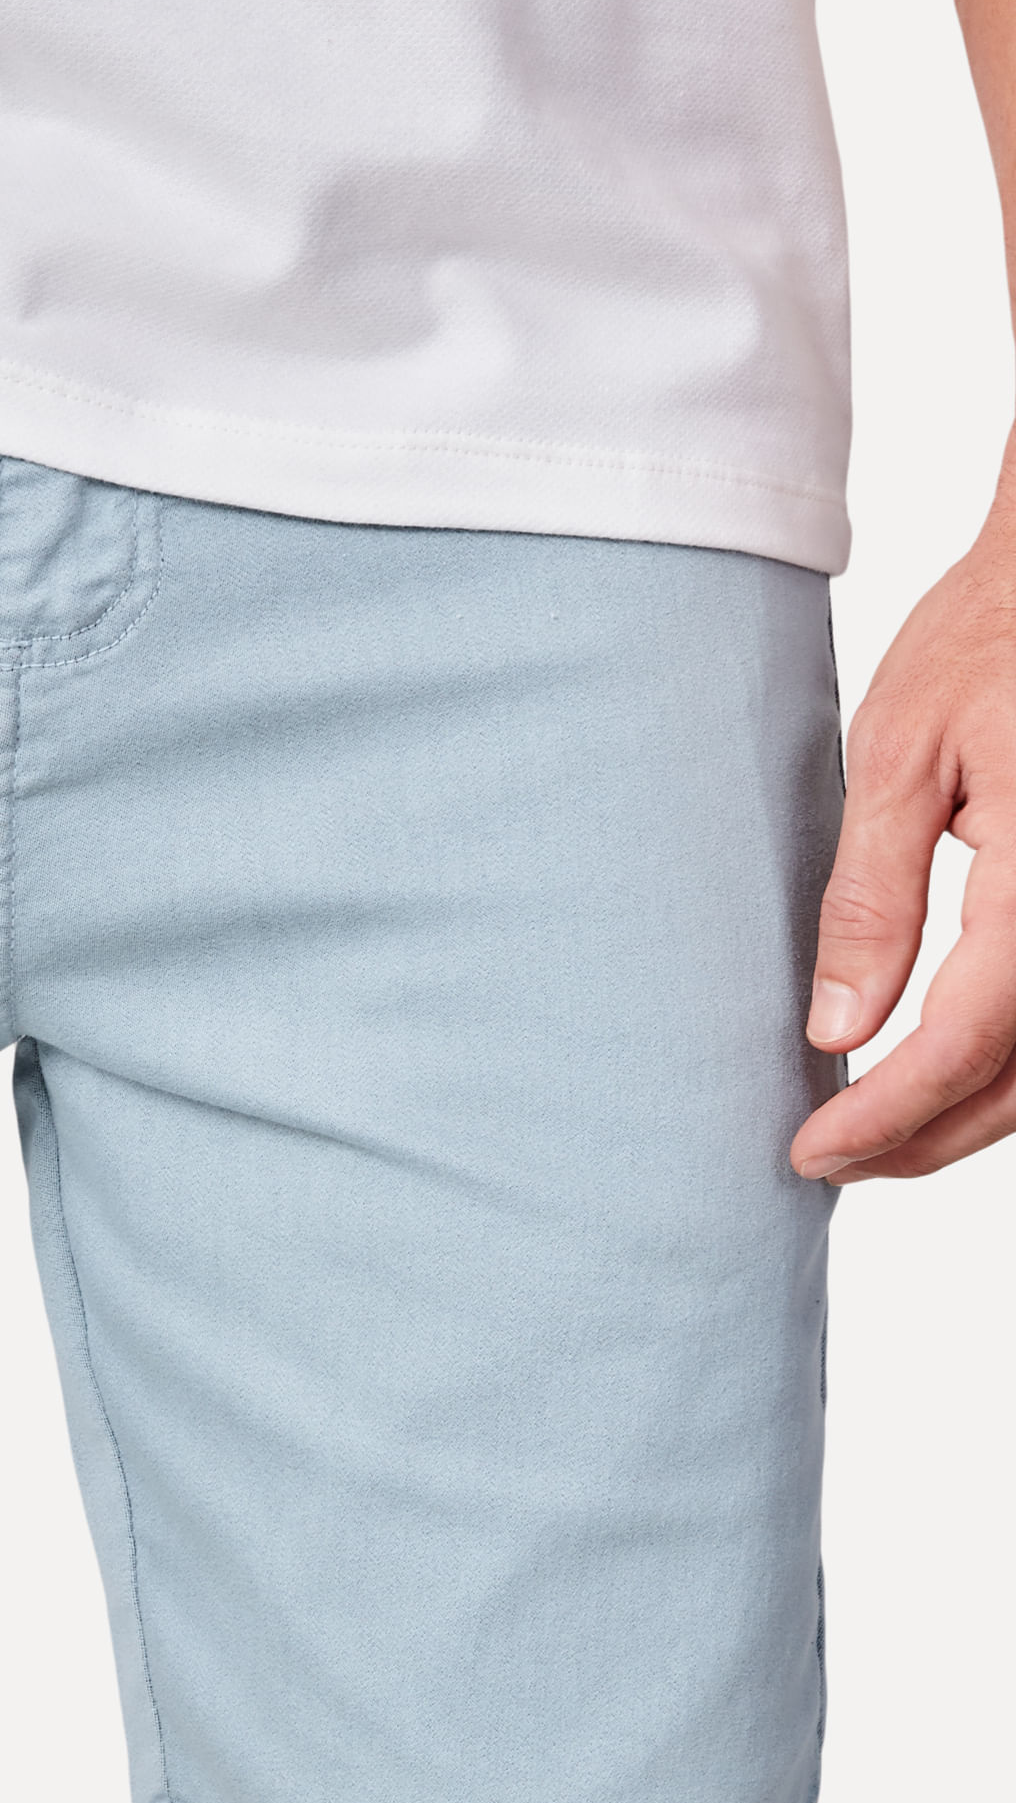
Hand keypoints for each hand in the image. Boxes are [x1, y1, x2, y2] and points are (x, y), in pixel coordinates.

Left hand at [793, 495, 1015, 1181]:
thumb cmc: (988, 641)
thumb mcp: (901, 754)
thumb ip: (874, 900)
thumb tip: (836, 1031)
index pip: (964, 1042)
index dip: (885, 1115)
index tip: (808, 1152)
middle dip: (925, 1139)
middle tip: (829, 1161)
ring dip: (973, 1116)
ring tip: (875, 1135)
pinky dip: (1011, 1064)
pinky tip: (944, 1073)